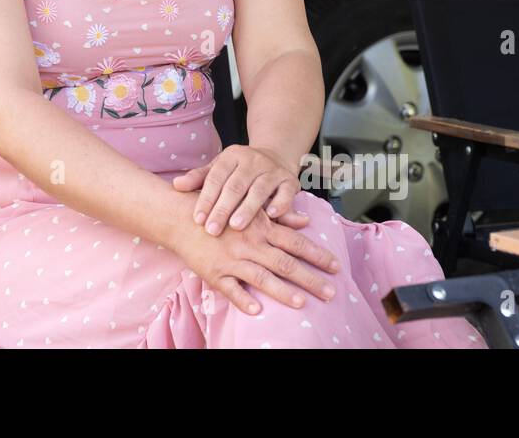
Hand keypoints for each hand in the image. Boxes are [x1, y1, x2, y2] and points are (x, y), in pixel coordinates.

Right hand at [171, 203, 341, 314]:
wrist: (182, 217)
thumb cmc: (220, 210)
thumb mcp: (250, 208)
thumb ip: (279, 216)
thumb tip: (305, 221)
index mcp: (261, 227)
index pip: (295, 242)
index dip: (317, 254)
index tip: (336, 266)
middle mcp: (250, 244)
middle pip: (285, 263)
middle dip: (310, 279)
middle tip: (330, 292)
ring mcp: (232, 259)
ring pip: (261, 277)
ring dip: (282, 292)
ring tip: (302, 303)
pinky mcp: (214, 272)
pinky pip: (230, 289)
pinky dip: (243, 300)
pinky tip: (257, 311)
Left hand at [173, 145, 306, 235]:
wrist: (274, 155)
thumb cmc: (239, 170)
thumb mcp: (218, 169)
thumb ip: (198, 178)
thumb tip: (175, 185)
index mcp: (231, 156)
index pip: (216, 178)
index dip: (206, 199)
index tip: (197, 220)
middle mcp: (252, 160)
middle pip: (235, 185)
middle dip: (223, 209)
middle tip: (212, 230)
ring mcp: (272, 170)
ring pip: (259, 189)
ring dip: (248, 209)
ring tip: (236, 226)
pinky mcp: (290, 180)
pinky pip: (286, 192)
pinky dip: (280, 204)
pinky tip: (272, 217)